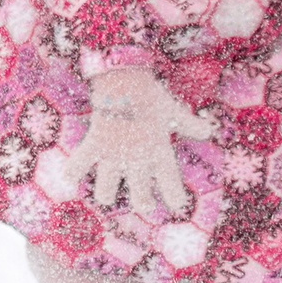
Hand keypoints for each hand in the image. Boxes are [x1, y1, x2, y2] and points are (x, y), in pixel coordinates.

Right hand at [61, 67, 213, 216]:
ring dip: (106, 194)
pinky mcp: (95, 143)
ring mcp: (114, 153)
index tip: (177, 206)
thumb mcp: (173, 111)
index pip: (171, 184)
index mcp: (159, 151)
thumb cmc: (150, 94)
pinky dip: (73, 170)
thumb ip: (190, 125)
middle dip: (142, 204)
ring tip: (107, 193)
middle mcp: (138, 159)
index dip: (175, 198)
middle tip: (143, 204)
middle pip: (141, 199)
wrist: (124, 77)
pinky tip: (71, 176)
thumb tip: (210, 130)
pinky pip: (79, 163)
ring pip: (106, 191)